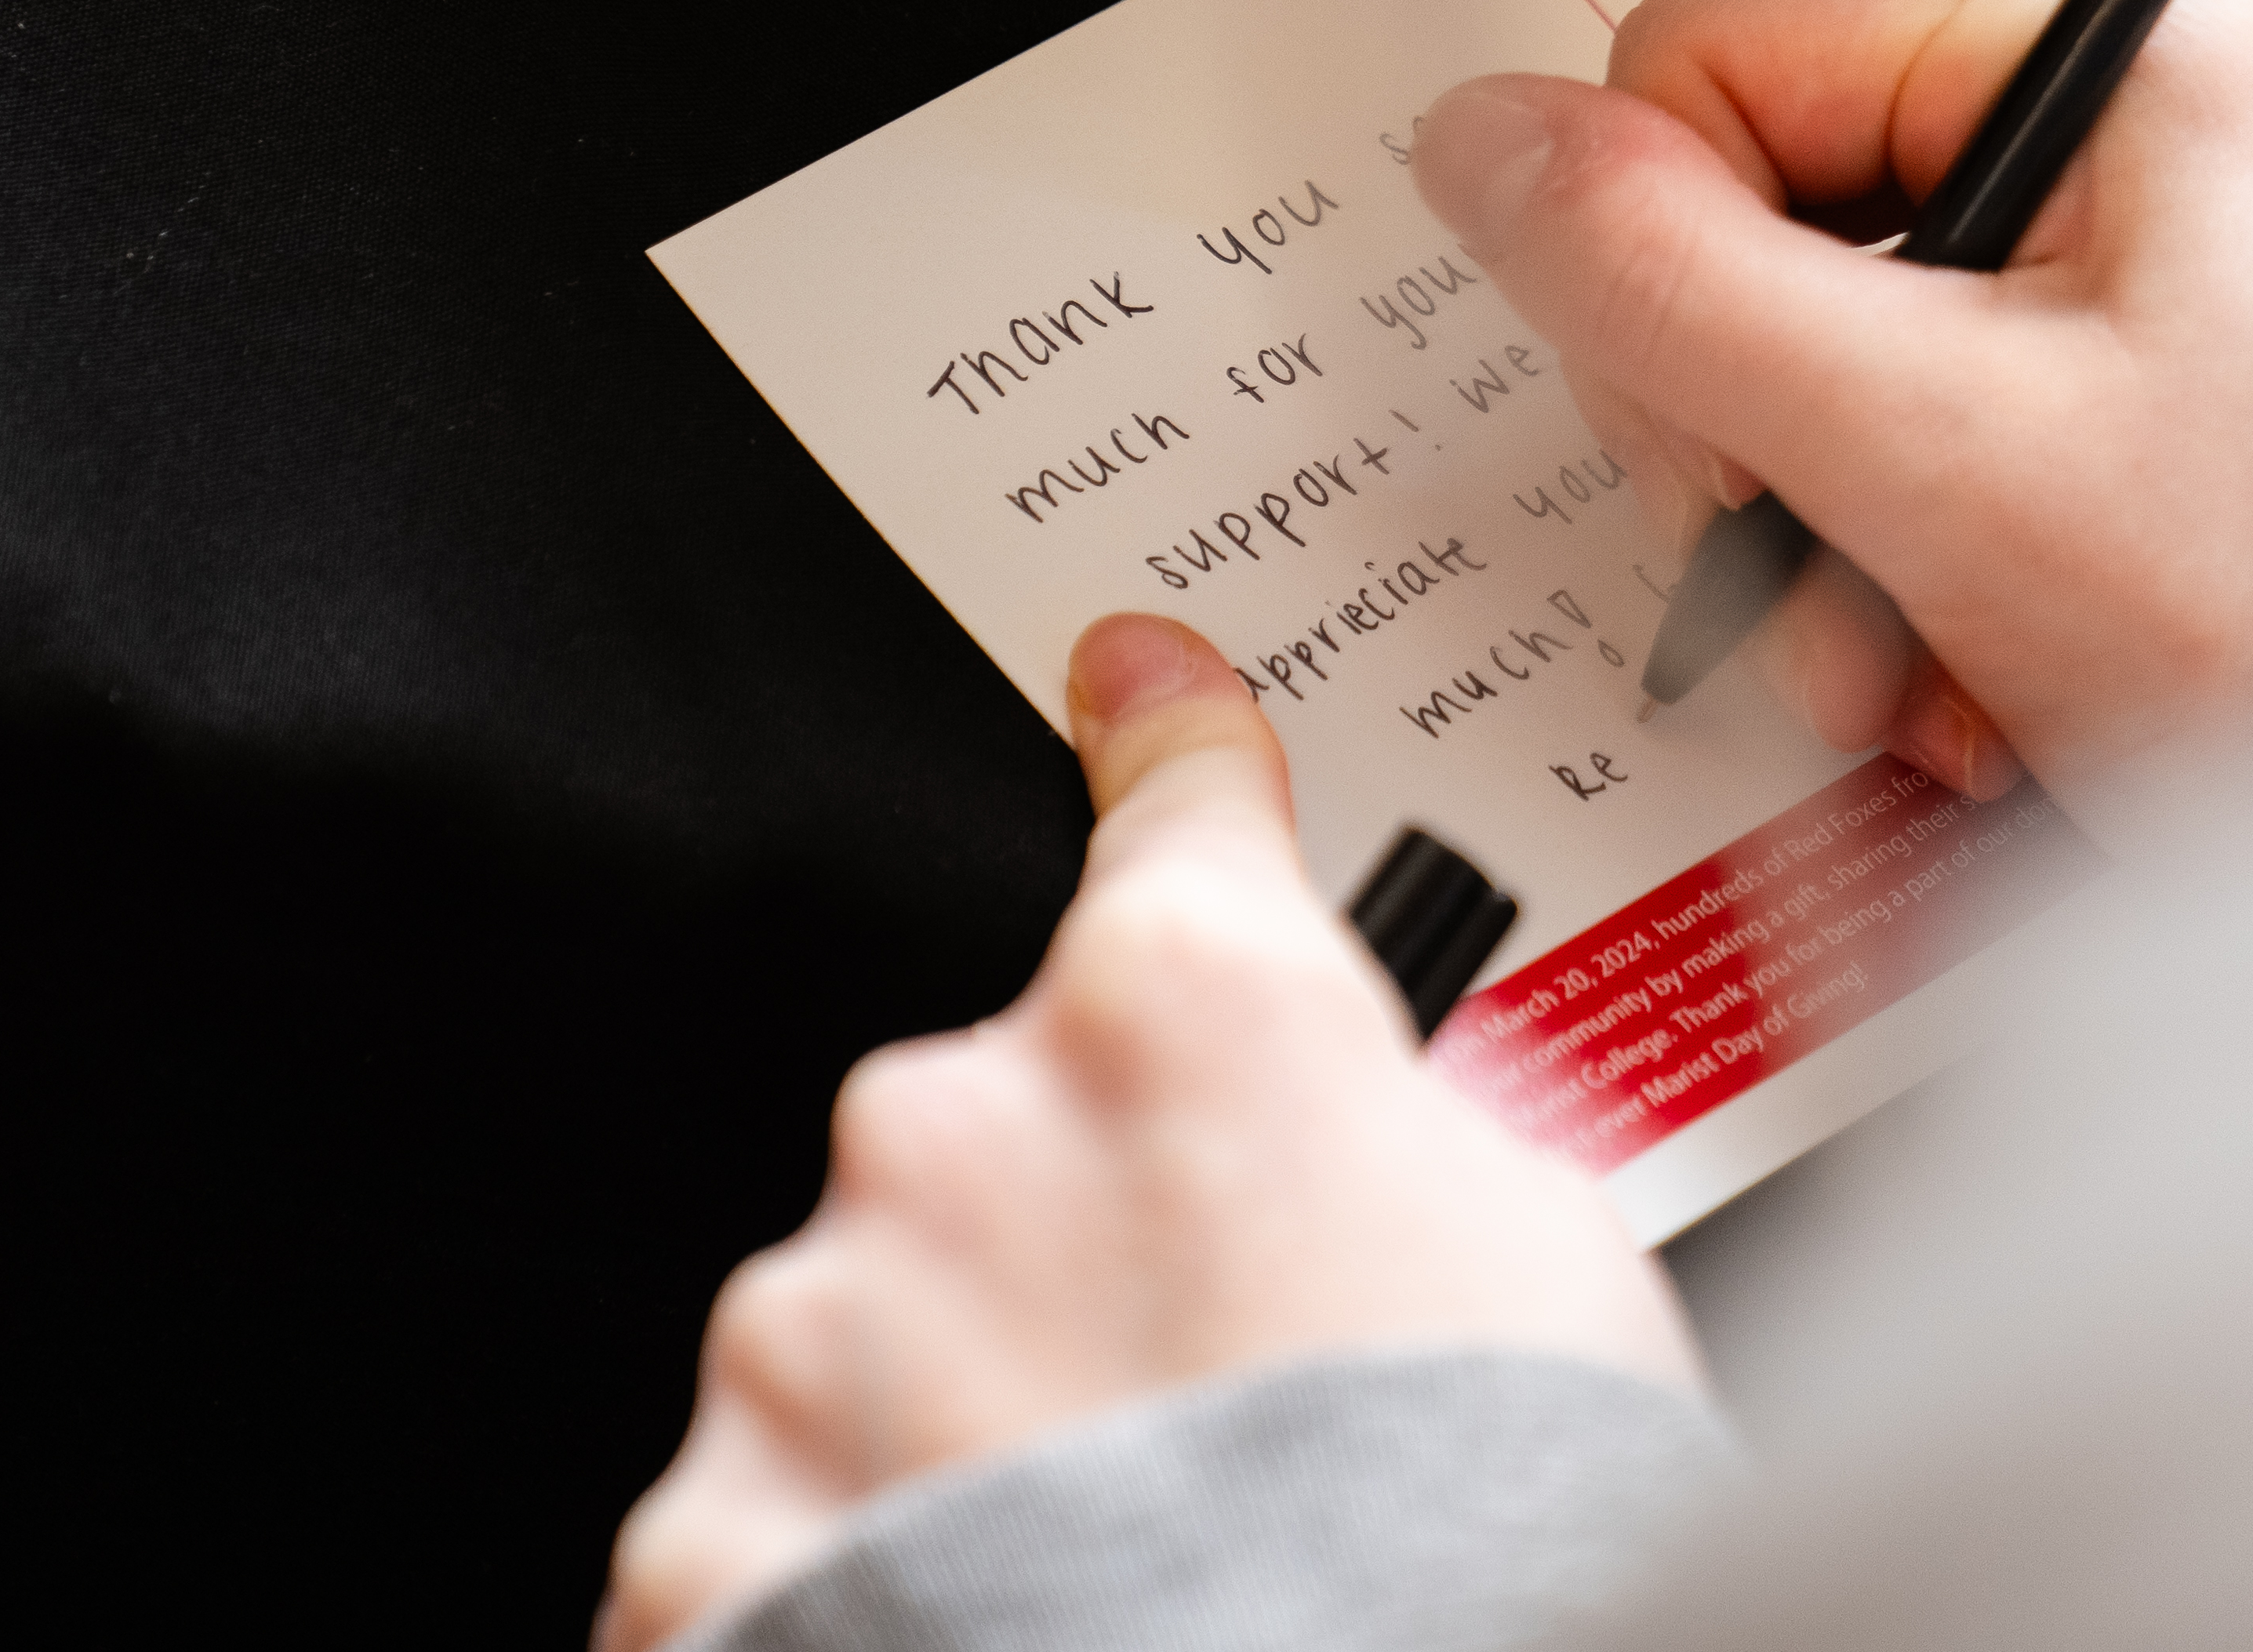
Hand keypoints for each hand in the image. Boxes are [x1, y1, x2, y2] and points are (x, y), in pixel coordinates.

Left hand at [596, 616, 1700, 1651]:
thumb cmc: (1479, 1516)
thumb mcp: (1542, 1253)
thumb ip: (1394, 1139)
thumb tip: (1354, 1161)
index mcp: (1185, 1013)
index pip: (1170, 821)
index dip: (1166, 753)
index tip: (1132, 693)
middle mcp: (959, 1128)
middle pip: (1006, 1129)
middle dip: (1084, 1238)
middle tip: (1214, 1393)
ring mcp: (813, 1332)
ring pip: (872, 1332)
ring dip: (962, 1418)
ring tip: (1121, 1558)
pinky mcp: (710, 1536)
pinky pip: (777, 1526)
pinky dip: (864, 1576)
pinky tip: (997, 1626)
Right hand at [1412, 0, 2252, 799]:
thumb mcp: (1938, 456)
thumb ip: (1673, 285)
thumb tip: (1479, 142)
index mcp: (2130, 41)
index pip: (1717, 54)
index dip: (1668, 271)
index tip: (1733, 445)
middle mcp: (2135, 111)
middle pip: (1750, 207)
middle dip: (1758, 444)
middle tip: (1838, 589)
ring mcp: (2133, 252)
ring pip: (1808, 347)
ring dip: (1823, 542)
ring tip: (1926, 667)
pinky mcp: (2124, 380)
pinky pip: (1902, 432)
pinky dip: (1897, 577)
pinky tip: (1975, 672)